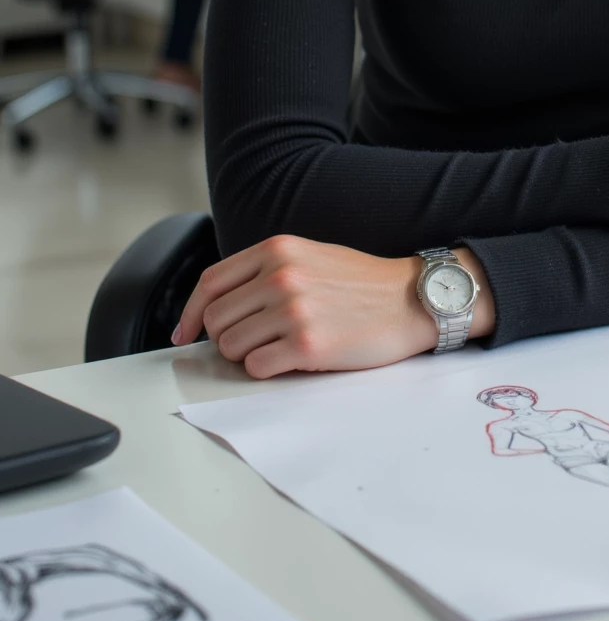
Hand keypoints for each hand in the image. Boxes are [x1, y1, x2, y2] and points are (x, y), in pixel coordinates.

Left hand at [172, 237, 495, 378]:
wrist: (411, 299)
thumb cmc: (362, 282)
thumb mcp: (310, 255)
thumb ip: (266, 271)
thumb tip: (220, 306)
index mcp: (278, 249)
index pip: (211, 282)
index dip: (192, 312)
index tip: (186, 332)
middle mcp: (280, 276)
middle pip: (217, 319)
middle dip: (226, 338)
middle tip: (251, 343)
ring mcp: (293, 310)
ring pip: (232, 347)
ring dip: (247, 356)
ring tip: (278, 348)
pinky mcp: (308, 345)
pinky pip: (257, 368)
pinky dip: (267, 370)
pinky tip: (291, 359)